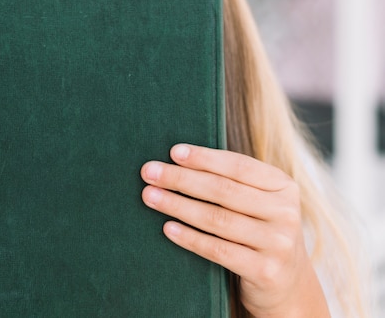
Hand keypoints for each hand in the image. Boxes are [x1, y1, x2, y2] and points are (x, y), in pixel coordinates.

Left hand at [140, 144, 329, 317]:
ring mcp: (278, 244)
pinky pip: (218, 249)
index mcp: (283, 186)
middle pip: (223, 190)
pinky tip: (168, 227)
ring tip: (150, 196)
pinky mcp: (265, 271)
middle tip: (149, 172)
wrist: (289, 286)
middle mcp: (285, 213)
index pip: (239, 165)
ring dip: (178, 205)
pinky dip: (190, 237)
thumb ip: (230, 180)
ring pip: (217, 218)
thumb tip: (176, 158)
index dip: (204, 157)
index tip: (173, 152)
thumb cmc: (258, 229)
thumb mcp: (257, 201)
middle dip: (181, 178)